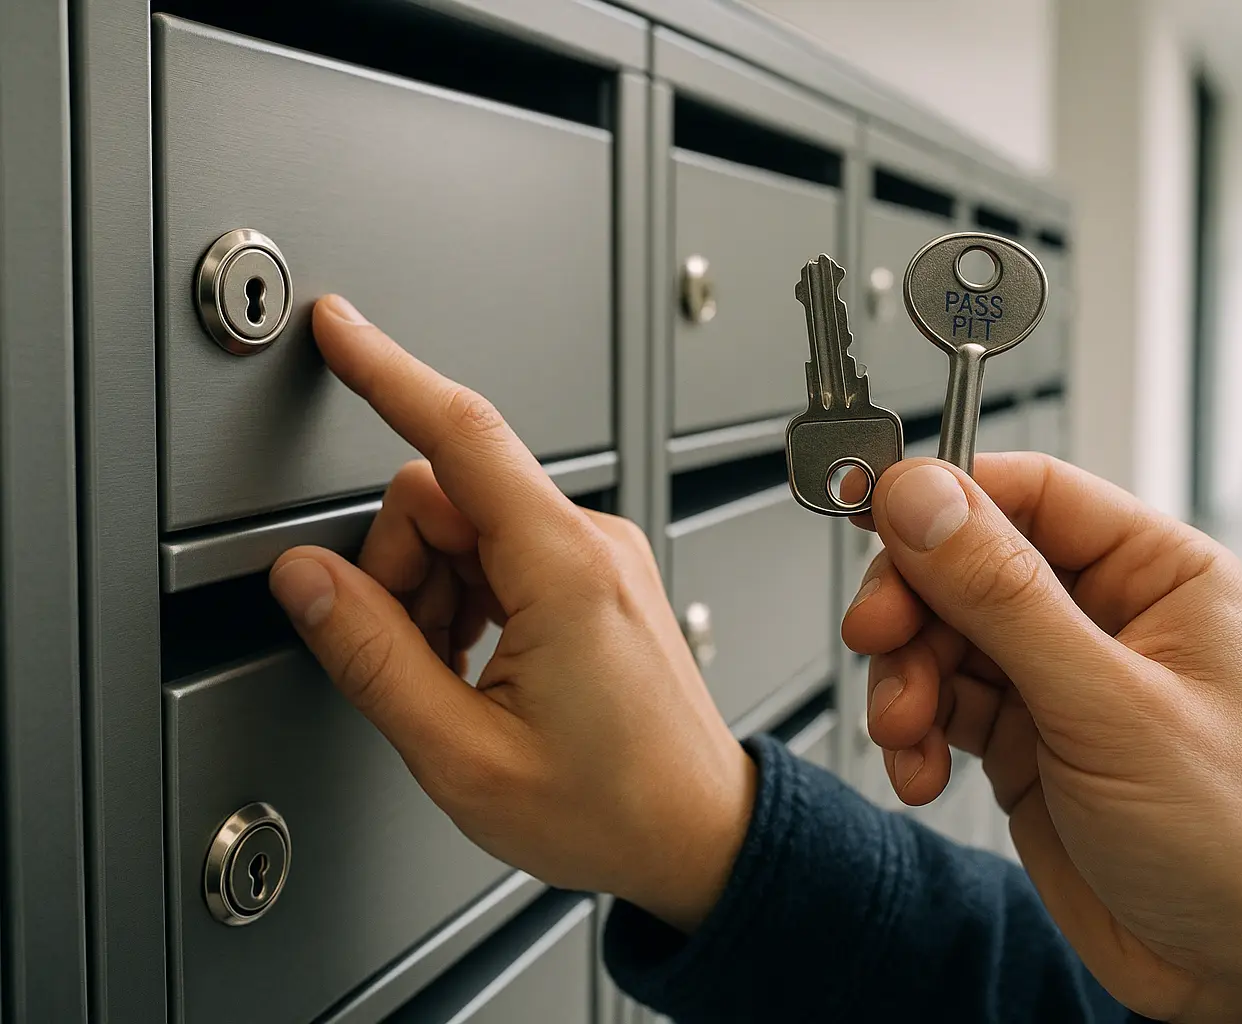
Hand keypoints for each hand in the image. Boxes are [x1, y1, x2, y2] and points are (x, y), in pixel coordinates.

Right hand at [269, 295, 752, 932]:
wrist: (698, 832)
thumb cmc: (610, 806)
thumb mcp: (464, 755)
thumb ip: (374, 656)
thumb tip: (306, 580)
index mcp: (566, 570)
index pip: (461, 434)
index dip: (388, 372)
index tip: (338, 329)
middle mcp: (592, 542)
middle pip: (443, 495)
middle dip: (399, 569)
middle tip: (412, 659)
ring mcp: (601, 556)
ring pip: (467, 525)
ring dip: (434, 592)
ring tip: (460, 679)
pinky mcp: (601, 575)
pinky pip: (505, 551)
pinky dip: (469, 598)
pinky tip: (481, 666)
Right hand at [842, 456, 1241, 1023]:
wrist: (1233, 971)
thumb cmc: (1230, 839)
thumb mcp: (1108, 706)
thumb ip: (1006, 598)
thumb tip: (927, 499)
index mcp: (1157, 575)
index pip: (1032, 492)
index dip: (947, 499)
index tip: (877, 516)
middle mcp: (1103, 614)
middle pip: (968, 563)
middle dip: (914, 606)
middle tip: (880, 639)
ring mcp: (1056, 677)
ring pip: (941, 634)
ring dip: (906, 680)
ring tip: (906, 732)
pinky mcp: (1020, 736)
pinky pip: (940, 702)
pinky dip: (914, 732)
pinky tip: (921, 771)